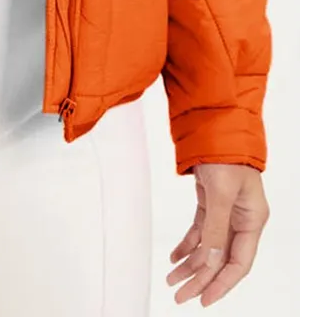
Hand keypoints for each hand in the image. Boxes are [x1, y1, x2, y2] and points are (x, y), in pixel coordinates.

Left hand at [166, 163, 269, 305]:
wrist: (216, 125)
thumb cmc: (226, 154)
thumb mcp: (221, 192)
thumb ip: (215, 228)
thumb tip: (209, 262)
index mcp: (252, 220)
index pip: (238, 263)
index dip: (221, 284)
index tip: (203, 300)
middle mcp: (241, 219)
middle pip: (221, 258)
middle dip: (200, 279)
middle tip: (179, 295)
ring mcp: (226, 211)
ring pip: (208, 247)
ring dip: (190, 264)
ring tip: (172, 279)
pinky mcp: (211, 201)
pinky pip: (200, 231)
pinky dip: (187, 244)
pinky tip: (175, 256)